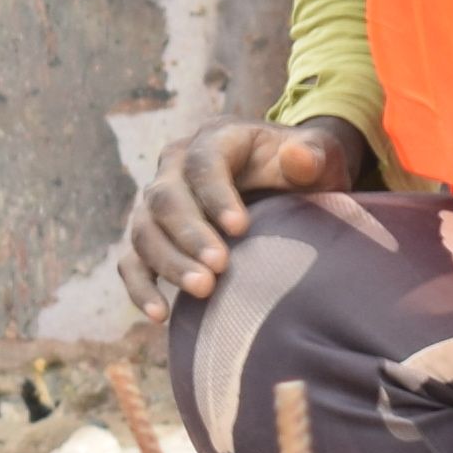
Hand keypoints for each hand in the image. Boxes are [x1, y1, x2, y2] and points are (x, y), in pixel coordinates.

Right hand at [129, 118, 363, 301]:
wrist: (283, 186)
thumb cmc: (302, 171)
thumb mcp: (320, 156)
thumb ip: (315, 155)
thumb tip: (300, 157)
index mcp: (216, 138)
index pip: (204, 162)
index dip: (217, 195)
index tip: (241, 228)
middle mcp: (176, 165)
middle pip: (165, 196)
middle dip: (189, 234)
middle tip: (219, 267)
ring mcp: (158, 201)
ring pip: (144, 229)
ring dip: (168, 262)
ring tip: (203, 290)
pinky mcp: (151, 236)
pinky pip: (131, 260)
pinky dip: (140, 287)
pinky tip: (161, 314)